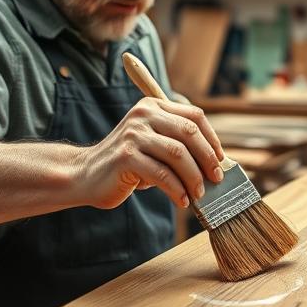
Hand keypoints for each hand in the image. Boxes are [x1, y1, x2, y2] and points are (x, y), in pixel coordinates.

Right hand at [73, 98, 225, 210]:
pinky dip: (177, 190)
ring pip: (178, 154)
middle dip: (207, 158)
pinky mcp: (126, 156)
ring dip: (193, 177)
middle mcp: (143, 114)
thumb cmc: (127, 164)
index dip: (212, 138)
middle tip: (216, 179)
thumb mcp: (153, 145)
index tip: (220, 159)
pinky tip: (182, 201)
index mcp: (153, 106)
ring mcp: (133, 134)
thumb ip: (178, 144)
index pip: (193, 116)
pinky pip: (162, 174)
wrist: (85, 175)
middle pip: (189, 133)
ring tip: (198, 194)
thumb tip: (217, 162)